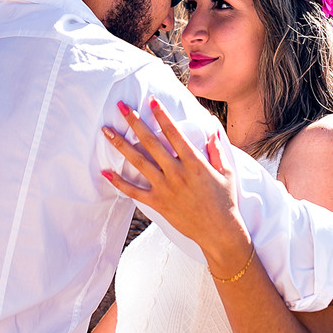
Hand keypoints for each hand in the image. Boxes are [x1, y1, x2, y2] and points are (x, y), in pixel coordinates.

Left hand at [101, 98, 249, 263]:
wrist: (219, 231)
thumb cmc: (225, 201)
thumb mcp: (226, 172)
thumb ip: (217, 150)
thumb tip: (213, 132)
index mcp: (194, 162)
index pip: (174, 133)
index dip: (161, 115)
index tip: (151, 101)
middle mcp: (176, 173)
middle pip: (150, 142)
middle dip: (135, 122)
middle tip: (121, 107)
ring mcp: (165, 188)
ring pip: (138, 162)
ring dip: (121, 145)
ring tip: (107, 131)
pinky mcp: (157, 203)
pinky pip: (133, 191)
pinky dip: (118, 182)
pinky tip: (105, 172)